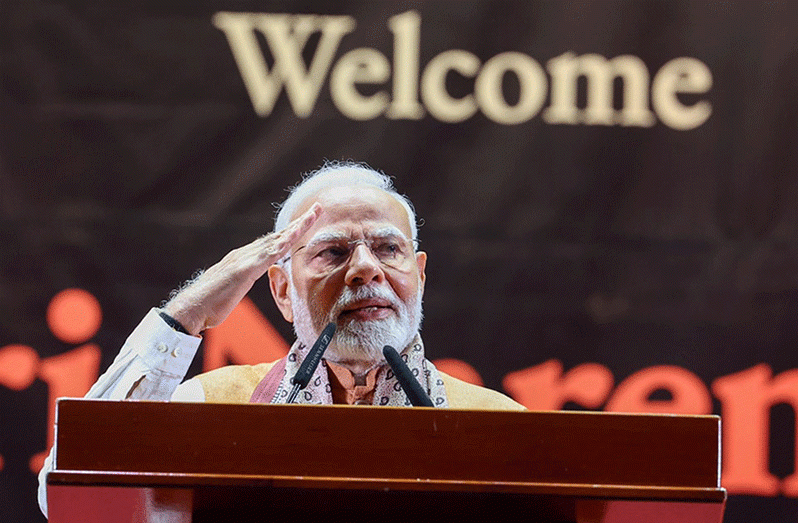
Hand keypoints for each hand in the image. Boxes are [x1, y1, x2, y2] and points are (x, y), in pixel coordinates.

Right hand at [162, 203, 320, 334]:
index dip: (290, 232)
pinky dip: (281, 245)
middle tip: (318, 209)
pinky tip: (294, 238)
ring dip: (296, 228)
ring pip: (276, 240)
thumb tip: (246, 277)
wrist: (191, 308)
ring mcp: (243, 260)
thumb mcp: (232, 288)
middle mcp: (244, 254)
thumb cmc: (210, 303)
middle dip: (299, 223)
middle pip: (278, 235)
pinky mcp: (243, 270)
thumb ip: (241, 278)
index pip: (272, 242)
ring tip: (313, 216)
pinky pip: (267, 256)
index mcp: (244, 258)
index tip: (306, 223)